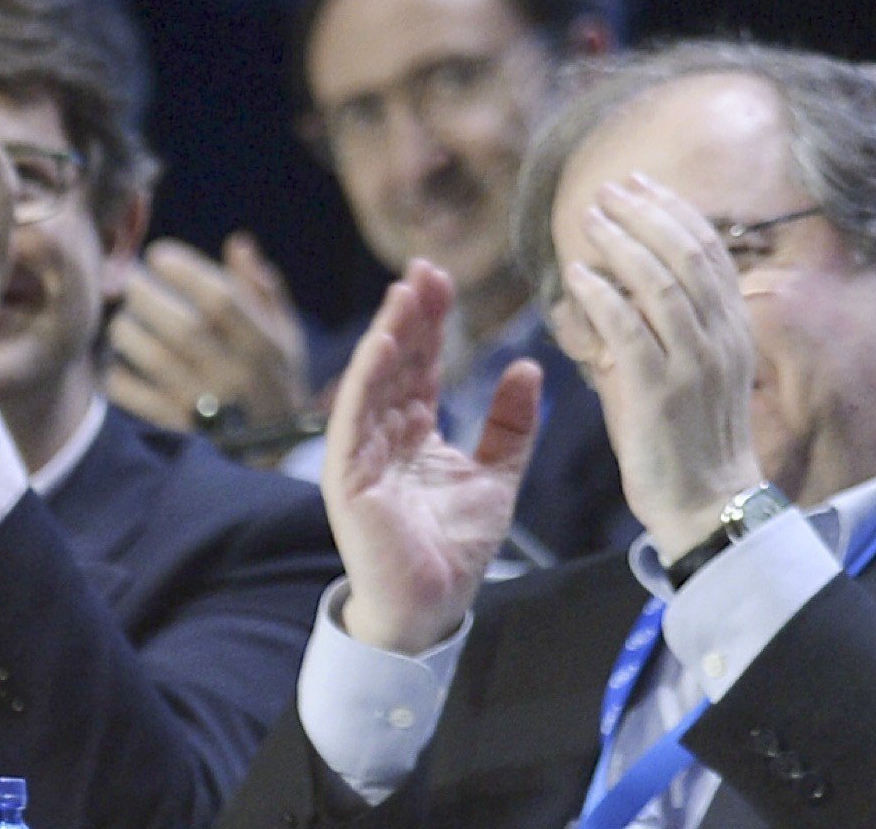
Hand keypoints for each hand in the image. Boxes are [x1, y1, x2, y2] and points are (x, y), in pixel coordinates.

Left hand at [104, 235, 314, 451]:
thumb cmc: (277, 383)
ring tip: (122, 319)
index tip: (159, 254)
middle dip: (147, 295)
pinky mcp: (178, 432)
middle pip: (183, 327)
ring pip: (154, 360)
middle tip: (130, 280)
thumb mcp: (285, 336)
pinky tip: (117, 361)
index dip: (186, 270)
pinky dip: (118, 375)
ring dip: (127, 331)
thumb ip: (262, 290)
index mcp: (265, 347)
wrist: (276, 459)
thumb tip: (237, 243)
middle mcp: (236, 377)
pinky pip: (135, 398)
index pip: (222, 300)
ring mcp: (206, 408)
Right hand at [323, 261, 538, 656]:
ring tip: (406, 292)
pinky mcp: (348, 477)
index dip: (431, 323)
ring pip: (374, 381)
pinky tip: (384, 344)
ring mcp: (362, 454)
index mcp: (413, 434)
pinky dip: (367, 379)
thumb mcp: (497, 476)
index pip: (420, 366)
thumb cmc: (455, 548)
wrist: (435, 606)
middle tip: (425, 269)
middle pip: (397, 363)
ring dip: (389, 334)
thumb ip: (511, 424)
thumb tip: (528, 366)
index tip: (443, 279)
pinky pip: (354, 418)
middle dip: (410, 315)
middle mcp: (383, 436)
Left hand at [551, 176, 761, 555]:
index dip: (675, 211)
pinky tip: (579, 276)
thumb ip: (664, 325)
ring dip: (622, 244)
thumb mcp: (694, 371)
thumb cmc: (692, 440)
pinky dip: (602, 296)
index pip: (710, 253)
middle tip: (610, 190)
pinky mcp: (659, 394)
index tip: (642, 184)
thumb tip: (611, 280)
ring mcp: (692, 367)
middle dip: (646, 214)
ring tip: (591, 218)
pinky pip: (629, 330)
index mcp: (735, 331)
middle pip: (687, 256)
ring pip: (660, 284)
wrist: (708, 506)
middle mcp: (720, 341)